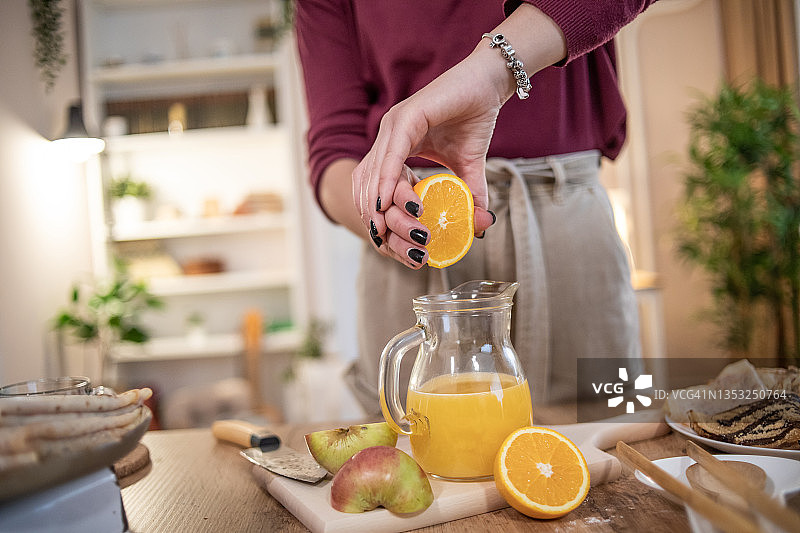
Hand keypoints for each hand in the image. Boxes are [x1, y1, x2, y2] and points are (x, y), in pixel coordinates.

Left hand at [353, 47, 506, 266]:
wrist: (490, 84)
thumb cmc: (476, 119)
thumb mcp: (470, 166)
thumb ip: (469, 194)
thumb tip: (480, 226)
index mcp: (397, 143)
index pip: (375, 180)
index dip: (374, 208)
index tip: (380, 235)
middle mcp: (390, 133)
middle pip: (368, 178)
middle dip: (370, 210)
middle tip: (377, 239)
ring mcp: (395, 123)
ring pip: (375, 168)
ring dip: (375, 200)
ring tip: (379, 228)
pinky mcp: (407, 116)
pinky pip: (392, 153)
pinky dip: (387, 178)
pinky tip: (386, 200)